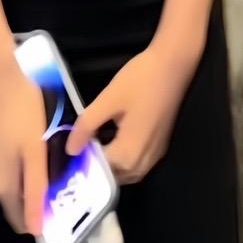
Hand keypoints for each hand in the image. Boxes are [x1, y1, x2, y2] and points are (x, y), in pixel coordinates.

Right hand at [0, 56, 47, 235]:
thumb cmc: (20, 109)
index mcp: (1, 182)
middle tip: (41, 163)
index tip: (47, 212)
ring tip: (24, 142)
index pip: (16, 216)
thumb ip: (35, 189)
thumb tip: (35, 229)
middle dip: (23, 186)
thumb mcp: (35, 149)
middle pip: (6, 192)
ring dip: (8, 165)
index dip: (32, 218)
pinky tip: (5, 128)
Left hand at [67, 43, 195, 183]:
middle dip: (96, 165)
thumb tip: (70, 150)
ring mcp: (155, 155)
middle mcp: (144, 162)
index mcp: (129, 154)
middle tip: (78, 146)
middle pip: (114, 176)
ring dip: (110, 163)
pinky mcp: (160, 145)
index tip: (69, 151)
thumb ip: (87, 126)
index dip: (82, 162)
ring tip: (92, 142)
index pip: (99, 171)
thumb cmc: (140, 80)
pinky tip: (113, 138)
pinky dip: (123, 157)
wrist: (173, 65)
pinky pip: (137, 162)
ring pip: (127, 172)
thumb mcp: (108, 99)